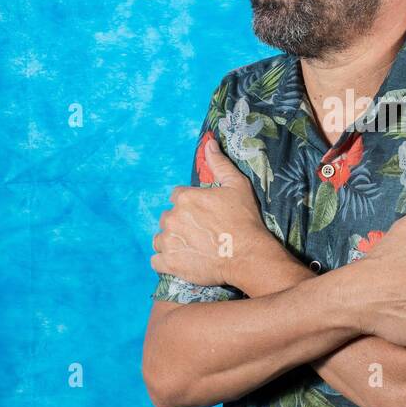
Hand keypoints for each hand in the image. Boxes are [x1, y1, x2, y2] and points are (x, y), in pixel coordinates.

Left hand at [151, 138, 276, 288]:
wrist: (248, 255)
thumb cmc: (244, 220)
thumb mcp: (237, 186)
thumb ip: (220, 164)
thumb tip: (208, 143)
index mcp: (185, 198)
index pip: (177, 197)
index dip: (190, 204)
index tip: (203, 214)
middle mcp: (172, 218)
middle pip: (168, 217)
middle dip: (180, 223)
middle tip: (200, 232)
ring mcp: (168, 242)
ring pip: (160, 238)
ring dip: (172, 241)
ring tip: (192, 247)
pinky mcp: (169, 263)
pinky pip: (156, 261)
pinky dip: (166, 261)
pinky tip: (181, 260)